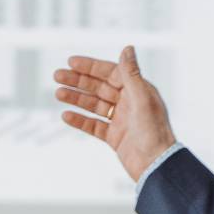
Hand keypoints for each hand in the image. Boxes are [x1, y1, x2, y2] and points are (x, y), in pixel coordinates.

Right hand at [53, 45, 177, 182]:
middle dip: (78, 81)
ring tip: (58, 93)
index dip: (91, 67)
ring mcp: (121, 120)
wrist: (156, 165)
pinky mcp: (115, 137)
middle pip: (99, 87)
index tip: (71, 62)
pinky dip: (80, 120)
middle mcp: (129, 103)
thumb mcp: (142, 99)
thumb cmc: (154, 132)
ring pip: (94, 105)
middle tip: (57, 76)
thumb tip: (127, 48)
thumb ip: (131, 74)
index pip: (111, 73)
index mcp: (137, 90)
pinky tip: (66, 115)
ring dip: (76, 98)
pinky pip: (94, 126)